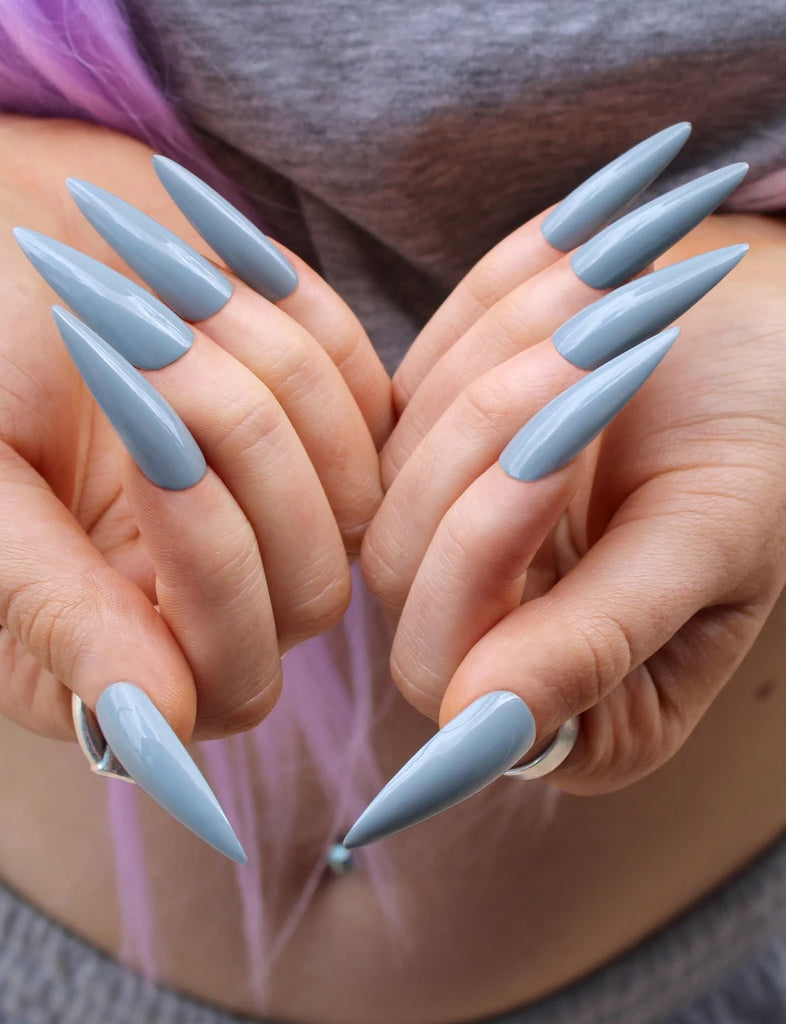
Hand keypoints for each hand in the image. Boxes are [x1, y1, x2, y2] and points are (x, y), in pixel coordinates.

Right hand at [0, 117, 390, 754]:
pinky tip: (216, 289)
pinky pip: (376, 409)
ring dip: (267, 376)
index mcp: (118, 648)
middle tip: (148, 338)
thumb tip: (148, 728)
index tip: (147, 443)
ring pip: (357, 497)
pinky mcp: (332, 435)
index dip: (208, 570)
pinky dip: (305, 338)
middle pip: (310, 594)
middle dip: (239, 452)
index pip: (226, 681)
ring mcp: (286, 522)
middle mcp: (216, 603)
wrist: (19, 238)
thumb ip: (51, 606)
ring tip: (165, 298)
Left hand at [358, 206, 785, 844]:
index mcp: (574, 703)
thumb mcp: (706, 539)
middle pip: (402, 571)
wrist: (745, 332)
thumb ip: (601, 641)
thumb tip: (481, 730)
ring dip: (494, 376)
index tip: (554, 458)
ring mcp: (442, 544)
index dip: (481, 567)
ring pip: (391, 476)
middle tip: (588, 354)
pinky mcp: (423, 454)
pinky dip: (475, 342)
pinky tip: (563, 298)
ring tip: (597, 307)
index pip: (454, 677)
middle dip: (489, 448)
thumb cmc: (759, 438)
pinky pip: (396, 399)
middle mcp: (488, 635)